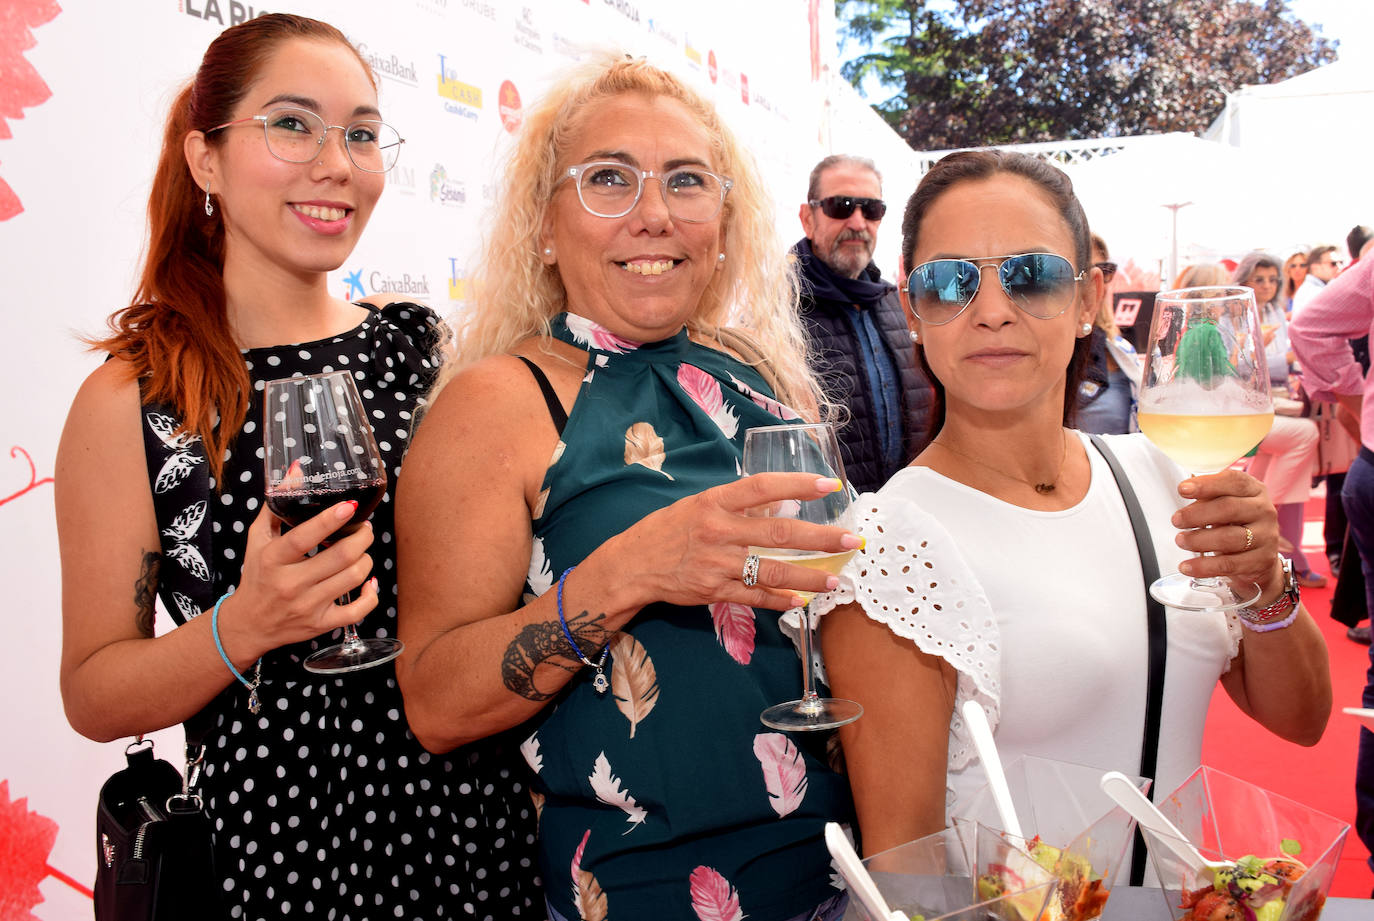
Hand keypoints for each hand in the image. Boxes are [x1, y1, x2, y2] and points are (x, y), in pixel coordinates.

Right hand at [220, 503, 378, 657]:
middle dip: (362, 537)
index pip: (304, 537)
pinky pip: (357, 611)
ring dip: (366, 559)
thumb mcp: (258, 538)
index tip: (349, 506)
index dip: (330, 520)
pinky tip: (367, 581)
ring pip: (353, 578)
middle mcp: (290, 584)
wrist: (249, 624)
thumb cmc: (257, 575)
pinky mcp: (320, 624)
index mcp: (273, 559)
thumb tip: (297, 470)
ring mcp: (307, 606)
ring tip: (361, 550)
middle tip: (364, 528)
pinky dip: (371, 594)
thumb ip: (277, 505)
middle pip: (341, 557)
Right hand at [606, 472, 861, 613]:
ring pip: (772, 570)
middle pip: (778, 532)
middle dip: (819, 538)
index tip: (830, 485)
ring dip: (808, 576)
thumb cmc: (666, 530)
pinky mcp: (714, 591)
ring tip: (836, 579)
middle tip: (850, 540)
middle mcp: (718, 530)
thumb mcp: (699, 505)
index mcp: (714, 502)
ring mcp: (717, 563)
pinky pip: (754, 597)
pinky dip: (780, 600)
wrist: (631, 565)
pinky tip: (802, 602)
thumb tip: (781, 503)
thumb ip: (737, 505)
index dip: (798, 484)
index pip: (763, 487)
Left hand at [1173, 470, 1283, 601]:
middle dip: (1197, 514)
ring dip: (1199, 540)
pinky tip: (1187, 566)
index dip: (1207, 484)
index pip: (1234, 481)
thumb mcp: (1224, 505)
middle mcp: (1264, 511)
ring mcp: (1266, 536)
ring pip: (1229, 538)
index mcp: (1254, 490)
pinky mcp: (1262, 561)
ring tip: (1180, 540)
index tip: (1182, 489)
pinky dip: (1204, 566)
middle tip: (1176, 520)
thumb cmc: (1235, 524)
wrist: (1259, 558)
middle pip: (1229, 508)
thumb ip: (1207, 497)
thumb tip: (1184, 491)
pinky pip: (1229, 564)